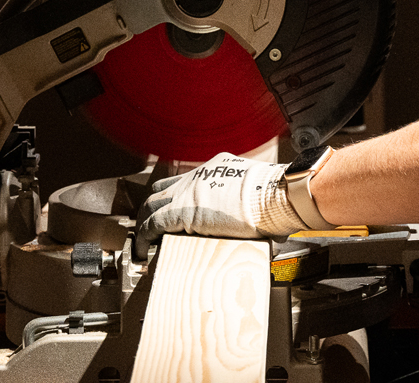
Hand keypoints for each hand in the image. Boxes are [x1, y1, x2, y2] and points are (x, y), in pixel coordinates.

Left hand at [134, 153, 307, 257]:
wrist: (273, 195)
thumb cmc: (274, 196)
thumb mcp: (255, 191)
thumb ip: (249, 204)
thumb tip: (262, 226)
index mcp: (215, 168)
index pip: (185, 180)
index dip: (174, 196)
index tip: (173, 208)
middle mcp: (196, 176)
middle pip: (162, 190)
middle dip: (154, 207)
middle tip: (152, 224)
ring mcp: (186, 192)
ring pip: (152, 205)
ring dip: (146, 221)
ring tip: (145, 239)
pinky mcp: (181, 212)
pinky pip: (153, 224)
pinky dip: (145, 236)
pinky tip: (144, 249)